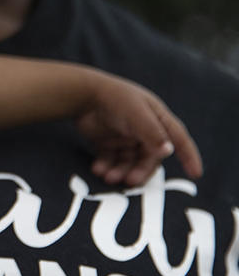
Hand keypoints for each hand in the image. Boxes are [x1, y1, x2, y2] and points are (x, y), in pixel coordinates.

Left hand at [77, 74, 202, 185]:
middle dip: (140, 171)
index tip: (196, 174)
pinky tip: (97, 169)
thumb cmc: (114, 99)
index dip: (189, 156)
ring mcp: (125, 138)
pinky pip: (111, 162)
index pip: (179, 140)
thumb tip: (168, 151)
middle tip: (130, 181)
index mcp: (157, 120)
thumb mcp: (137, 114)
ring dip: (121, 172)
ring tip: (108, 176)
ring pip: (129, 163)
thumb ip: (152, 133)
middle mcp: (144, 131)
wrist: (81, 94)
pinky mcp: (107, 143)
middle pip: (150, 158)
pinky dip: (106, 167)